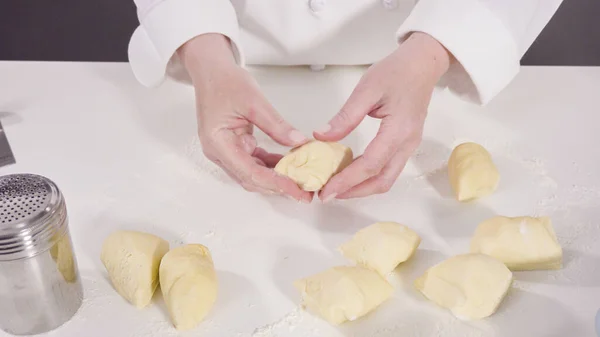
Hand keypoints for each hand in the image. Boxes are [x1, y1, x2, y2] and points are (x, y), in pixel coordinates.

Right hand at [179, 34, 311, 202]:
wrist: (211, 71)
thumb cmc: (225, 81)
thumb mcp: (254, 101)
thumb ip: (276, 125)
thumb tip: (299, 143)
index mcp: (218, 143)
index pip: (249, 172)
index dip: (275, 183)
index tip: (296, 188)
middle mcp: (219, 152)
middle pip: (251, 179)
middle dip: (278, 187)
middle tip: (304, 193)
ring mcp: (226, 151)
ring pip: (253, 173)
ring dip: (276, 178)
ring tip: (301, 182)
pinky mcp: (234, 147)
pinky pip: (254, 161)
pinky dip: (272, 164)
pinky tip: (290, 164)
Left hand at [315, 32, 450, 200]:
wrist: (423, 63)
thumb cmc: (396, 71)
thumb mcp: (366, 89)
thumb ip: (345, 116)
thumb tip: (321, 137)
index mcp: (398, 130)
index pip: (369, 165)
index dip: (346, 181)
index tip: (325, 191)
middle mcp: (407, 144)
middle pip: (382, 181)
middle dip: (354, 192)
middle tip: (327, 194)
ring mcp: (410, 146)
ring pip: (387, 178)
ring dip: (362, 187)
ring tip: (337, 186)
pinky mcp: (407, 144)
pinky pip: (388, 168)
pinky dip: (369, 176)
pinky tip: (350, 172)